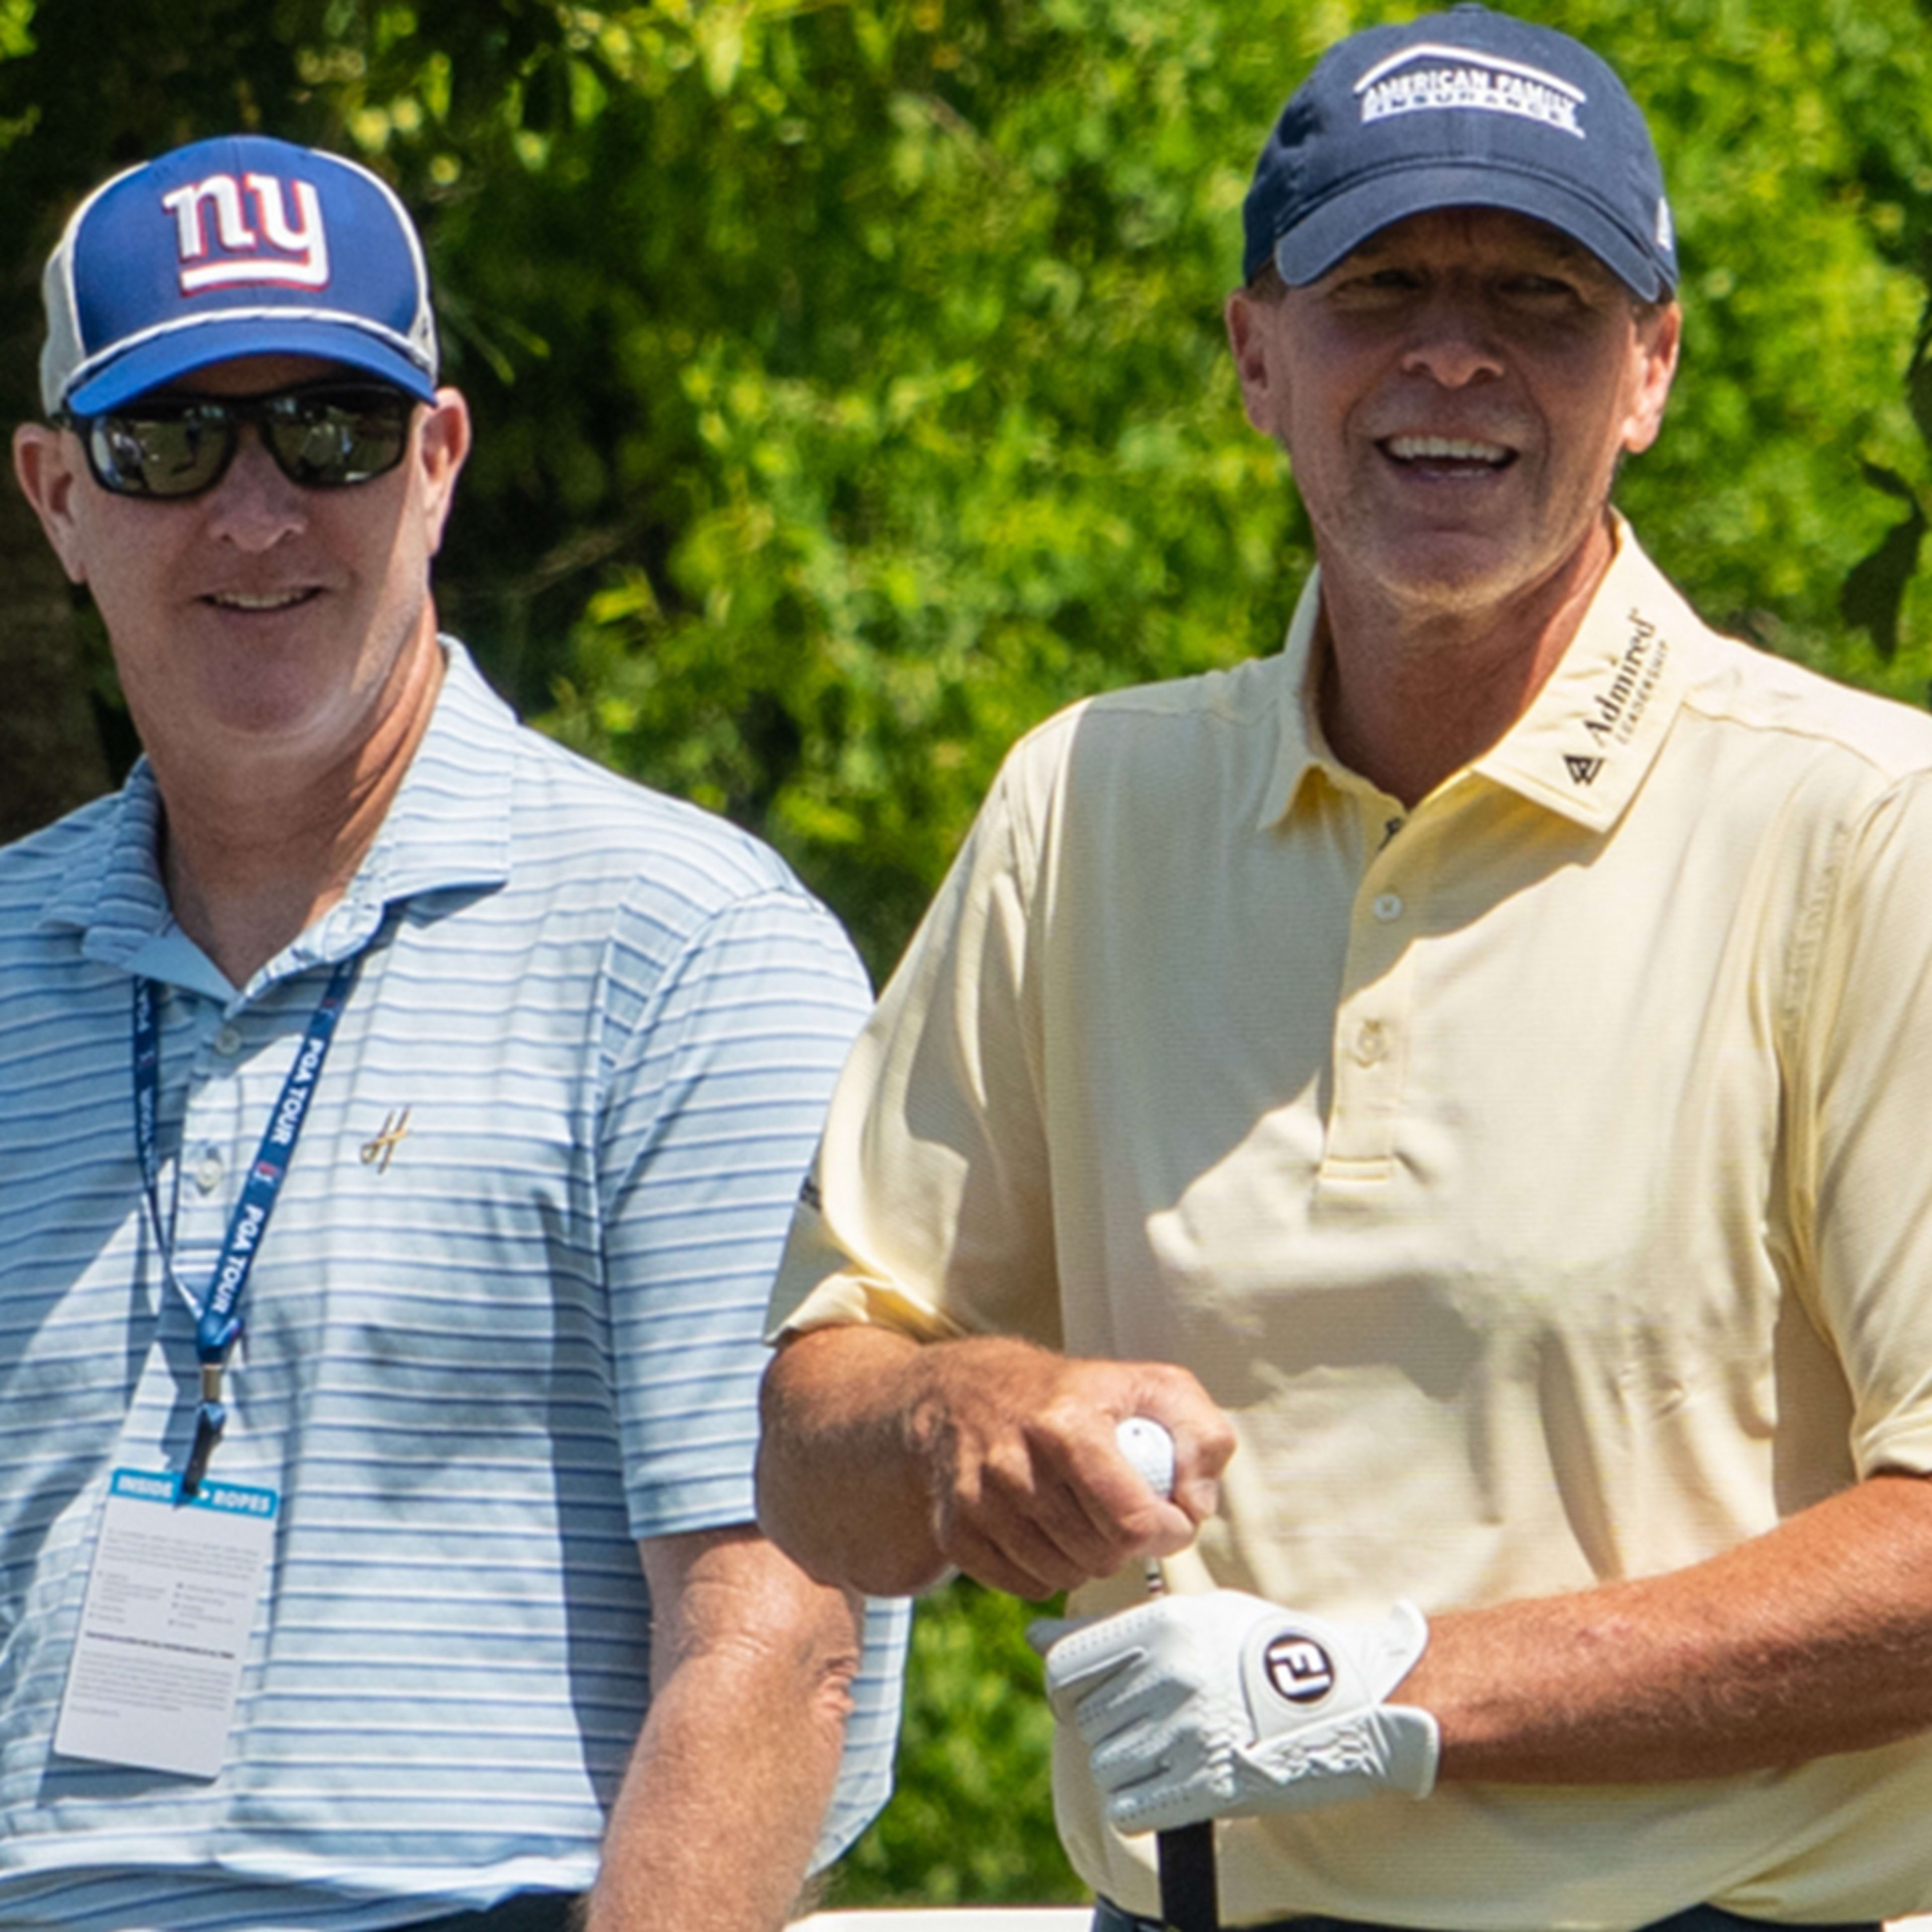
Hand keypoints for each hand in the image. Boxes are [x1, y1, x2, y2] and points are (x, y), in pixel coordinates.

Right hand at [906, 1338, 1233, 1598]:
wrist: (962, 1391)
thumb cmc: (1069, 1392)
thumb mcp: (1150, 1385)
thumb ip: (1201, 1435)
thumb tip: (1196, 1505)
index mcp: (1066, 1423)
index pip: (1131, 1520)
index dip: (1167, 1531)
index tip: (1170, 1517)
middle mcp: (1013, 1463)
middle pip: (1100, 1554)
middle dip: (1126, 1542)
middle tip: (1121, 1509)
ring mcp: (978, 1501)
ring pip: (1064, 1575)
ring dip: (1087, 1558)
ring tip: (1084, 1517)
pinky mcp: (955, 1531)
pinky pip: (1026, 1586)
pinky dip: (1047, 1570)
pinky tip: (1048, 1531)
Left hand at [1032, 1589, 1439, 1830]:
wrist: (1351, 1698)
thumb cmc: (1260, 1651)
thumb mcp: (1190, 1618)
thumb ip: (1111, 1629)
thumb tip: (1034, 1637)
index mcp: (1161, 1624)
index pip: (1065, 1667)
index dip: (1069, 1690)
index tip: (1094, 1698)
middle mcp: (1167, 1674)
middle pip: (1085, 1720)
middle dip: (1110, 1727)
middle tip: (1154, 1725)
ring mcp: (1186, 1730)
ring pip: (1104, 1765)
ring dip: (1129, 1768)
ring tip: (1172, 1752)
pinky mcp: (1208, 1783)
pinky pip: (1127, 1807)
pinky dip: (1141, 1804)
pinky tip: (1172, 1787)